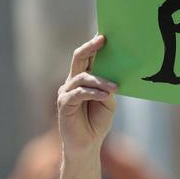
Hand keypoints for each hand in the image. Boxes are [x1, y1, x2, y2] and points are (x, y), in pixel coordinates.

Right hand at [57, 35, 118, 157]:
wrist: (87, 145)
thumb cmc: (98, 121)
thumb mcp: (108, 100)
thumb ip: (109, 86)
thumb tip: (114, 74)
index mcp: (83, 78)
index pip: (88, 57)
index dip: (95, 45)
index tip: (106, 33)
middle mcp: (72, 81)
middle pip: (78, 58)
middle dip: (91, 47)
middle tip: (103, 39)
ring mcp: (66, 91)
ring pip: (82, 77)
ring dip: (100, 80)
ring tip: (115, 87)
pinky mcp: (64, 103)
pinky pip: (79, 93)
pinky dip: (94, 92)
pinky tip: (106, 94)